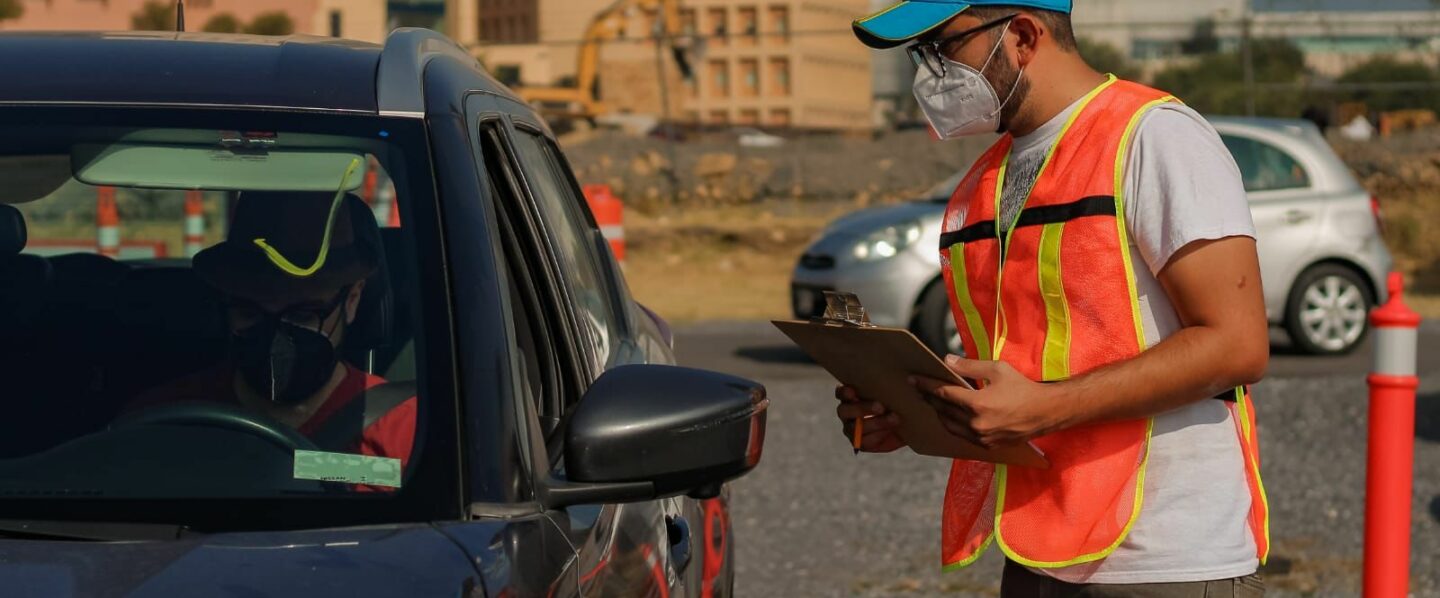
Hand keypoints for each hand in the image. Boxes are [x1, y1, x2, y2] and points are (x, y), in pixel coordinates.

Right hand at [834, 385, 906, 452]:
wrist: (910, 422)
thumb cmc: (900, 400)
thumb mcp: (898, 390)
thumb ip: (894, 385)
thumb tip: (907, 378)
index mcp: (851, 396)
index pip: (841, 393)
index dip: (844, 393)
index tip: (853, 392)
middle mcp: (848, 413)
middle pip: (844, 411)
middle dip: (862, 408)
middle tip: (881, 407)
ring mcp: (852, 429)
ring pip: (855, 428)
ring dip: (874, 423)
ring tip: (894, 419)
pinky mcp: (860, 443)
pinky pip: (863, 442)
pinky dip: (877, 436)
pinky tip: (890, 432)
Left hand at [909, 356, 1068, 447]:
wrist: (1046, 412)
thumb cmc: (1024, 388)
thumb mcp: (998, 370)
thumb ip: (970, 366)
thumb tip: (947, 360)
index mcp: (978, 404)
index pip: (943, 394)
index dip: (926, 385)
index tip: (913, 380)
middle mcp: (976, 424)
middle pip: (943, 410)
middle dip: (929, 398)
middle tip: (918, 389)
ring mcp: (981, 437)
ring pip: (950, 426)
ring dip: (938, 414)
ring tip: (931, 402)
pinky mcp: (987, 445)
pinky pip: (962, 435)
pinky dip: (952, 425)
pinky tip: (949, 416)